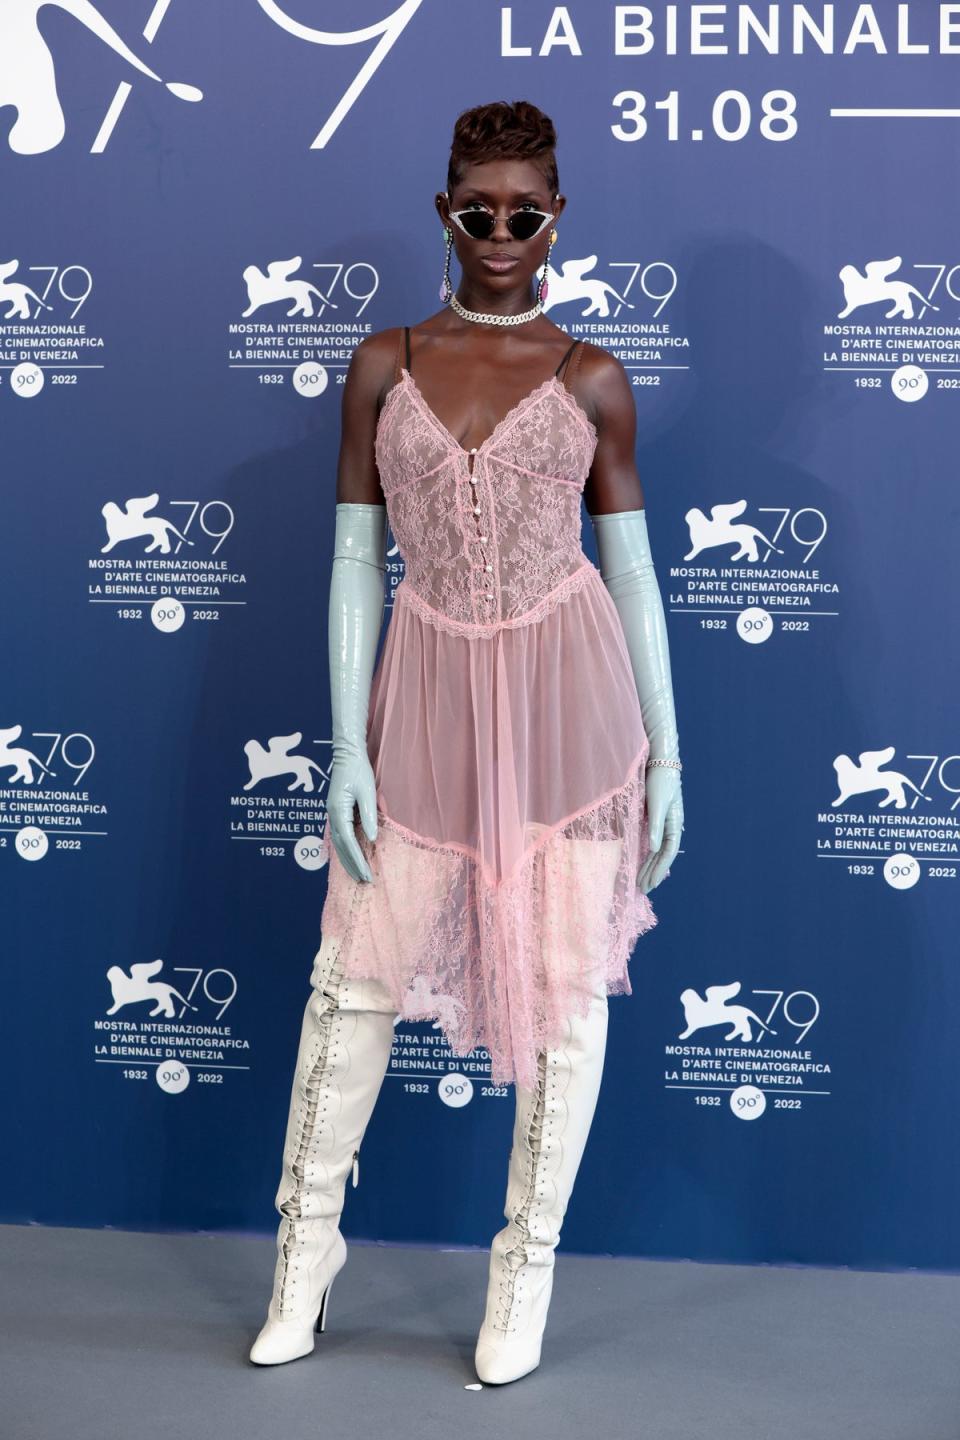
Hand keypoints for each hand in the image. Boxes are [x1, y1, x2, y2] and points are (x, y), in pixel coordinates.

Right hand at [327, 751, 377, 883]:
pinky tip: (350, 857)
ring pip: (338, 844)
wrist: (347, 755)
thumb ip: (369, 816)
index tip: (368, 874)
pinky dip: (345, 850)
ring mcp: (332, 814)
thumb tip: (371, 839)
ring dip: (347, 860)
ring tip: (357, 875)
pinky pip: (339, 836)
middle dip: (352, 865)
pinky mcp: (336, 812)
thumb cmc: (359, 771)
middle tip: (364, 881)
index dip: (358, 860)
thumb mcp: (368, 792)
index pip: (348, 842)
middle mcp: (332, 815)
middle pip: (341, 847)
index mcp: (338, 811)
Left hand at [637, 764, 682, 893]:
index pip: (667, 852)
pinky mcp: (653, 818)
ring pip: (655, 850)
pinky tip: (640, 862)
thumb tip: (652, 849)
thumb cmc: (660, 781)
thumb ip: (655, 826)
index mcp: (675, 824)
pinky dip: (645, 854)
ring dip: (649, 866)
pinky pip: (650, 841)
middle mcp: (670, 826)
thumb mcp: (657, 804)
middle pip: (661, 855)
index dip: (659, 869)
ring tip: (641, 882)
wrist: (658, 761)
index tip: (650, 884)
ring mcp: (662, 823)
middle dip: (653, 872)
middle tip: (642, 890)